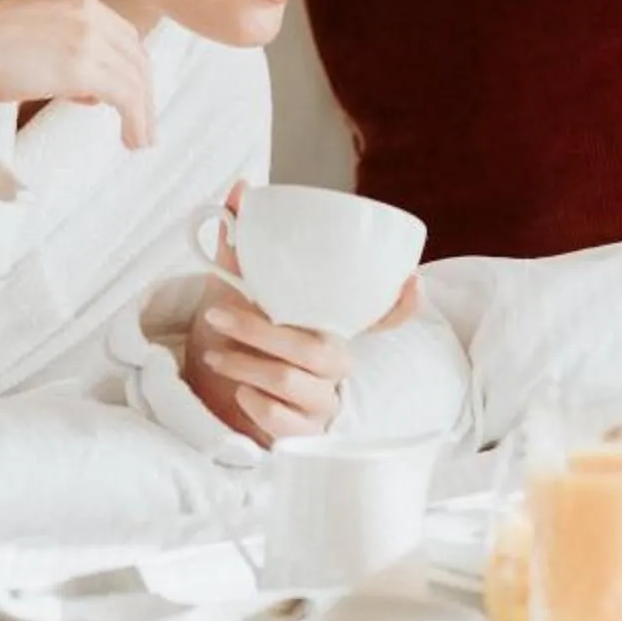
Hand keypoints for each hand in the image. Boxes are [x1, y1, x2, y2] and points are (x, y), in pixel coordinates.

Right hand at [0, 0, 155, 155]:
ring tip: (140, 140)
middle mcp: (84, 7)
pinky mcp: (85, 64)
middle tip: (142, 124)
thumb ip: (57, 51)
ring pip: (135, 76)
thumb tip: (85, 89)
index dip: (127, 66)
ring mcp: (86, 33)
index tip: (126, 95)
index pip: (117, 31)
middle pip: (134, 52)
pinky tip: (132, 139)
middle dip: (142, 90)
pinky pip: (127, 95)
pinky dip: (137, 119)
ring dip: (143, 112)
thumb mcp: (23, 36)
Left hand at [180, 182, 421, 444]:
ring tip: (215, 353)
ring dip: (245, 365)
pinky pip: (285, 421)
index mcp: (332, 324)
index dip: (403, 303)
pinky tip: (241, 393)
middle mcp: (336, 361)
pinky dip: (254, 404)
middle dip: (259, 330)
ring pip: (290, 382)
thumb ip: (241, 241)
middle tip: (216, 315)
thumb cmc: (237, 331)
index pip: (385, 317)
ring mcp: (323, 400)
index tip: (412, 280)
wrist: (210, 388)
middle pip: (315, 348)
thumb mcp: (236, 285)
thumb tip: (241, 187)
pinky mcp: (303, 433)